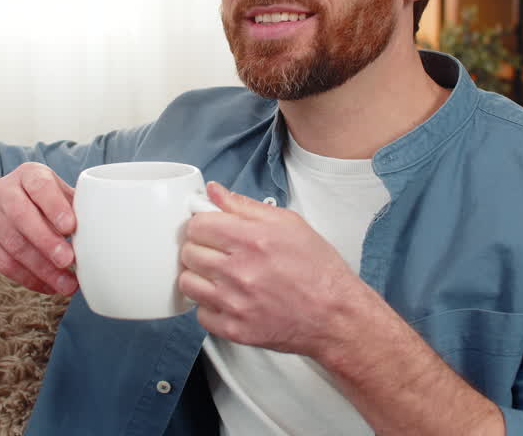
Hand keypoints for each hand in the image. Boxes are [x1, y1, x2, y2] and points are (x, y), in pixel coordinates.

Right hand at [0, 162, 78, 295]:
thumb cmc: (38, 201)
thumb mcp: (55, 192)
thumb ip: (75, 205)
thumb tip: (102, 230)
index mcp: (28, 175)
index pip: (39, 186)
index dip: (55, 206)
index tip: (71, 227)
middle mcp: (4, 192)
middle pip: (22, 217)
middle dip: (46, 242)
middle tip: (69, 261)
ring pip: (13, 245)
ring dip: (42, 268)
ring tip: (67, 284)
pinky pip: (4, 264)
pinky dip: (29, 279)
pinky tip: (49, 286)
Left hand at [178, 182, 367, 355]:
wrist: (335, 315)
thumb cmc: (317, 270)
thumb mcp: (289, 224)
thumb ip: (245, 206)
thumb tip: (214, 192)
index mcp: (253, 239)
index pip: (198, 225)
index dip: (202, 224)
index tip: (210, 229)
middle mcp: (240, 271)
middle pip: (189, 252)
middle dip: (200, 248)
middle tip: (217, 252)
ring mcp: (235, 303)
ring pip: (187, 283)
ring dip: (200, 276)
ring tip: (220, 275)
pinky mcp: (234, 329)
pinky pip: (200, 314)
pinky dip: (210, 306)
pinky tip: (228, 298)